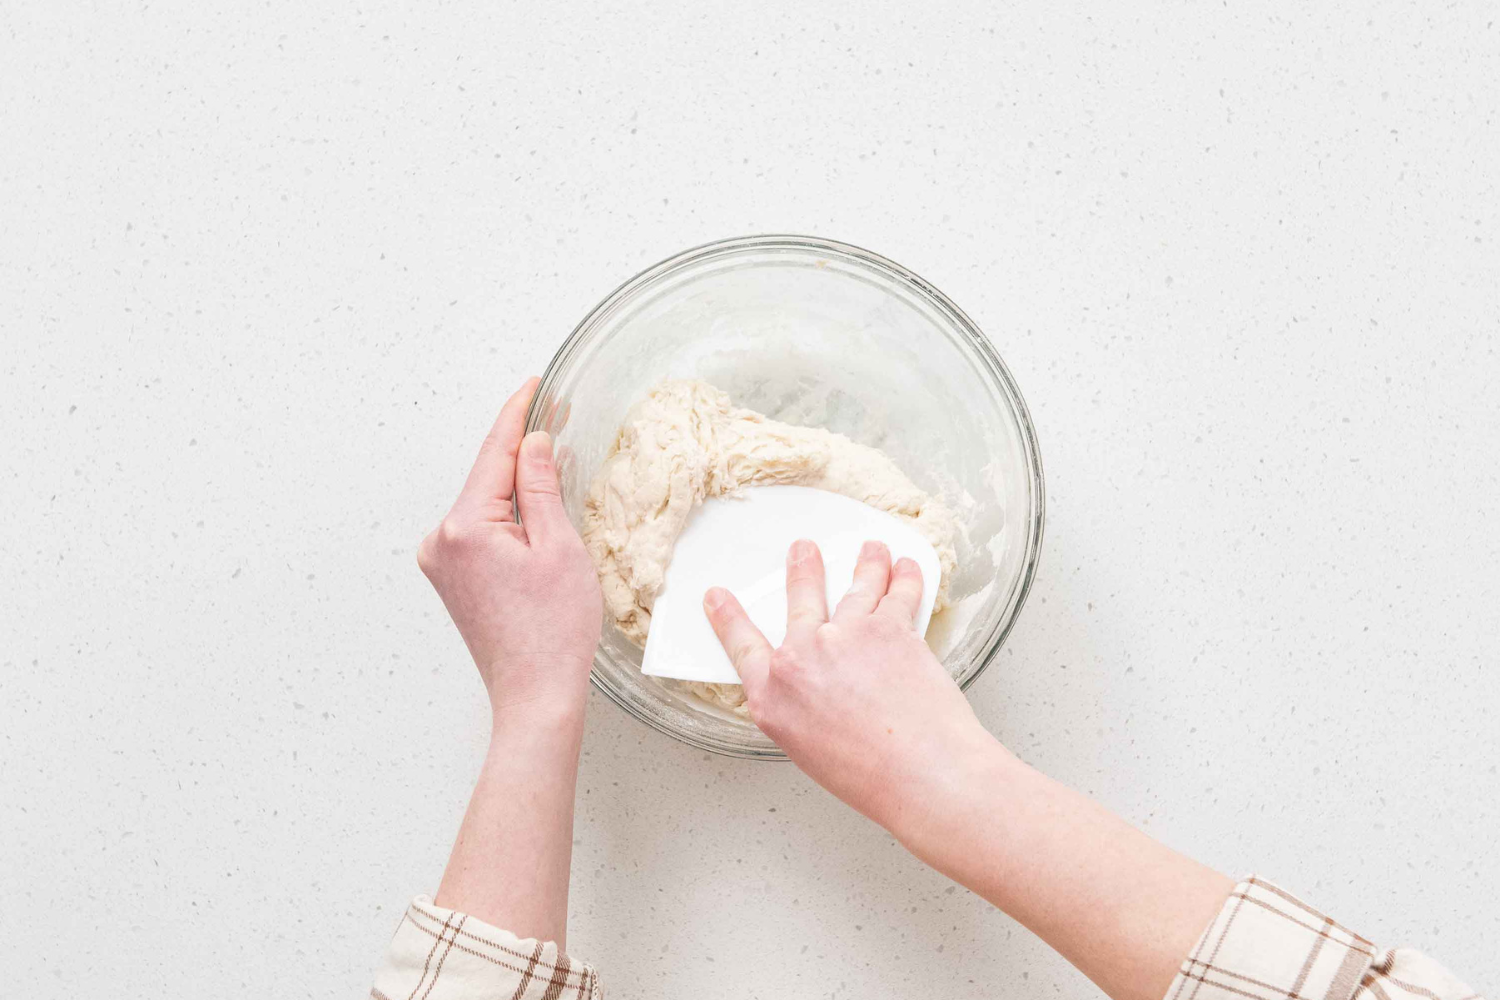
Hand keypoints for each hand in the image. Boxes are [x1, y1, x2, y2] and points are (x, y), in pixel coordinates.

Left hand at [418, 378, 602, 715]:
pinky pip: (480, 528)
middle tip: (556, 417)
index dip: (518, 414)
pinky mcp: (452, 578)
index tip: (534, 386)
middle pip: (486, 475)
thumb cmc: (552, 633)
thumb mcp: (559, 546)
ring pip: (484, 502)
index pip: (494, 453)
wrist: (534, 695)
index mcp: (464, 527)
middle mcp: (442, 540)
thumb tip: (534, 442)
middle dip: (521, 448)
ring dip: (516, 484)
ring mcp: (441, 561)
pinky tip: (535, 510)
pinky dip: (507, 514)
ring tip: (553, 463)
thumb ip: (541, 486)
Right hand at [704, 539, 998, 840]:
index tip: (719, 598)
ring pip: (856, 586)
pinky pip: (898, 591)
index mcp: (773, 697)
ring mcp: (845, 635)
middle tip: (803, 551)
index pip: (742, 646)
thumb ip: (801, 707)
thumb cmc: (872, 777)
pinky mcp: (889, 627)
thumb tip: (817, 684)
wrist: (921, 774)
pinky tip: (906, 567)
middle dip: (803, 569)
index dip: (728, 618)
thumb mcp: (807, 749)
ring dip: (865, 563)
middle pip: (800, 599)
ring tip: (870, 550)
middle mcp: (803, 658)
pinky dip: (904, 575)